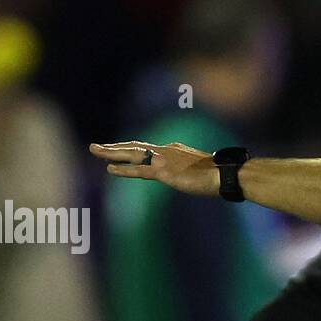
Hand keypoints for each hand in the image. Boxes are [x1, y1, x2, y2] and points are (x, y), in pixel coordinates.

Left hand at [90, 141, 219, 197]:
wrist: (224, 174)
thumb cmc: (217, 173)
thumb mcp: (199, 167)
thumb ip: (187, 168)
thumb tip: (187, 174)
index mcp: (174, 149)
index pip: (147, 148)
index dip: (130, 149)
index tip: (118, 149)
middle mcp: (166, 151)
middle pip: (135, 147)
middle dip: (114, 147)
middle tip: (96, 146)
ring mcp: (164, 160)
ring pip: (132, 154)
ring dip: (111, 152)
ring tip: (95, 150)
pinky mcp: (163, 172)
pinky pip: (138, 170)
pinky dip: (123, 169)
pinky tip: (109, 169)